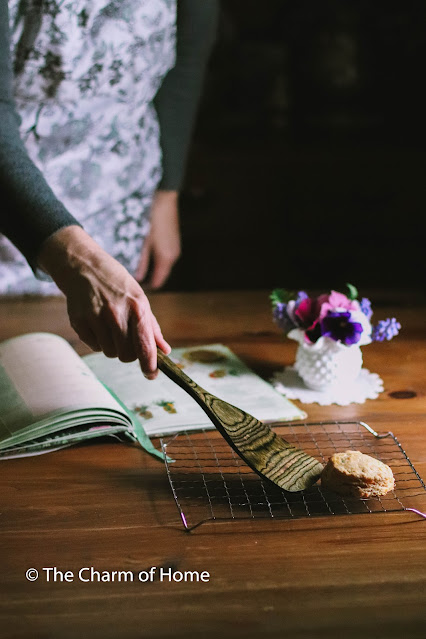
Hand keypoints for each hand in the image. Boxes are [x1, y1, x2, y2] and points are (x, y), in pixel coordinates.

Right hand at [37, 226, 170, 378]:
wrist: (84, 267)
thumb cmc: (117, 284)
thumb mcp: (140, 299)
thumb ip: (152, 327)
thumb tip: (165, 351)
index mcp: (136, 307)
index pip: (144, 344)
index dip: (149, 364)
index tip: (151, 374)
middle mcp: (115, 313)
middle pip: (126, 355)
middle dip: (130, 353)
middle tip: (128, 338)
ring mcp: (95, 318)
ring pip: (110, 353)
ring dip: (113, 346)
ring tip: (111, 326)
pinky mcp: (78, 321)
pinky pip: (94, 346)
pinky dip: (98, 340)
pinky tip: (97, 323)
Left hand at [135, 190, 180, 288]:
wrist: (164, 199)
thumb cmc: (151, 219)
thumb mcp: (142, 241)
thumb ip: (140, 261)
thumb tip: (137, 277)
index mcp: (166, 258)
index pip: (158, 282)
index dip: (147, 287)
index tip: (134, 287)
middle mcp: (173, 256)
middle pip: (161, 275)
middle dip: (149, 278)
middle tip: (132, 277)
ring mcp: (175, 249)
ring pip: (163, 266)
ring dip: (152, 269)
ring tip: (136, 267)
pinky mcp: (174, 242)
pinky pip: (165, 258)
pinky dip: (156, 261)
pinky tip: (145, 255)